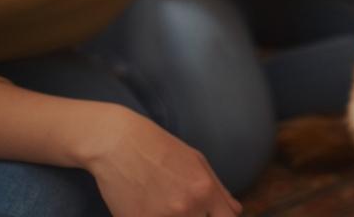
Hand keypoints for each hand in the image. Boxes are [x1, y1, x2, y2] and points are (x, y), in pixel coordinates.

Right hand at [80, 106, 240, 216]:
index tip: (212, 214)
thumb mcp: (197, 161)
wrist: (118, 144)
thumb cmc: (159, 147)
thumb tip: (236, 210)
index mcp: (204, 191)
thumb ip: (219, 190)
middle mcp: (186, 208)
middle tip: (185, 204)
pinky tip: (149, 207)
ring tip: (165, 202)